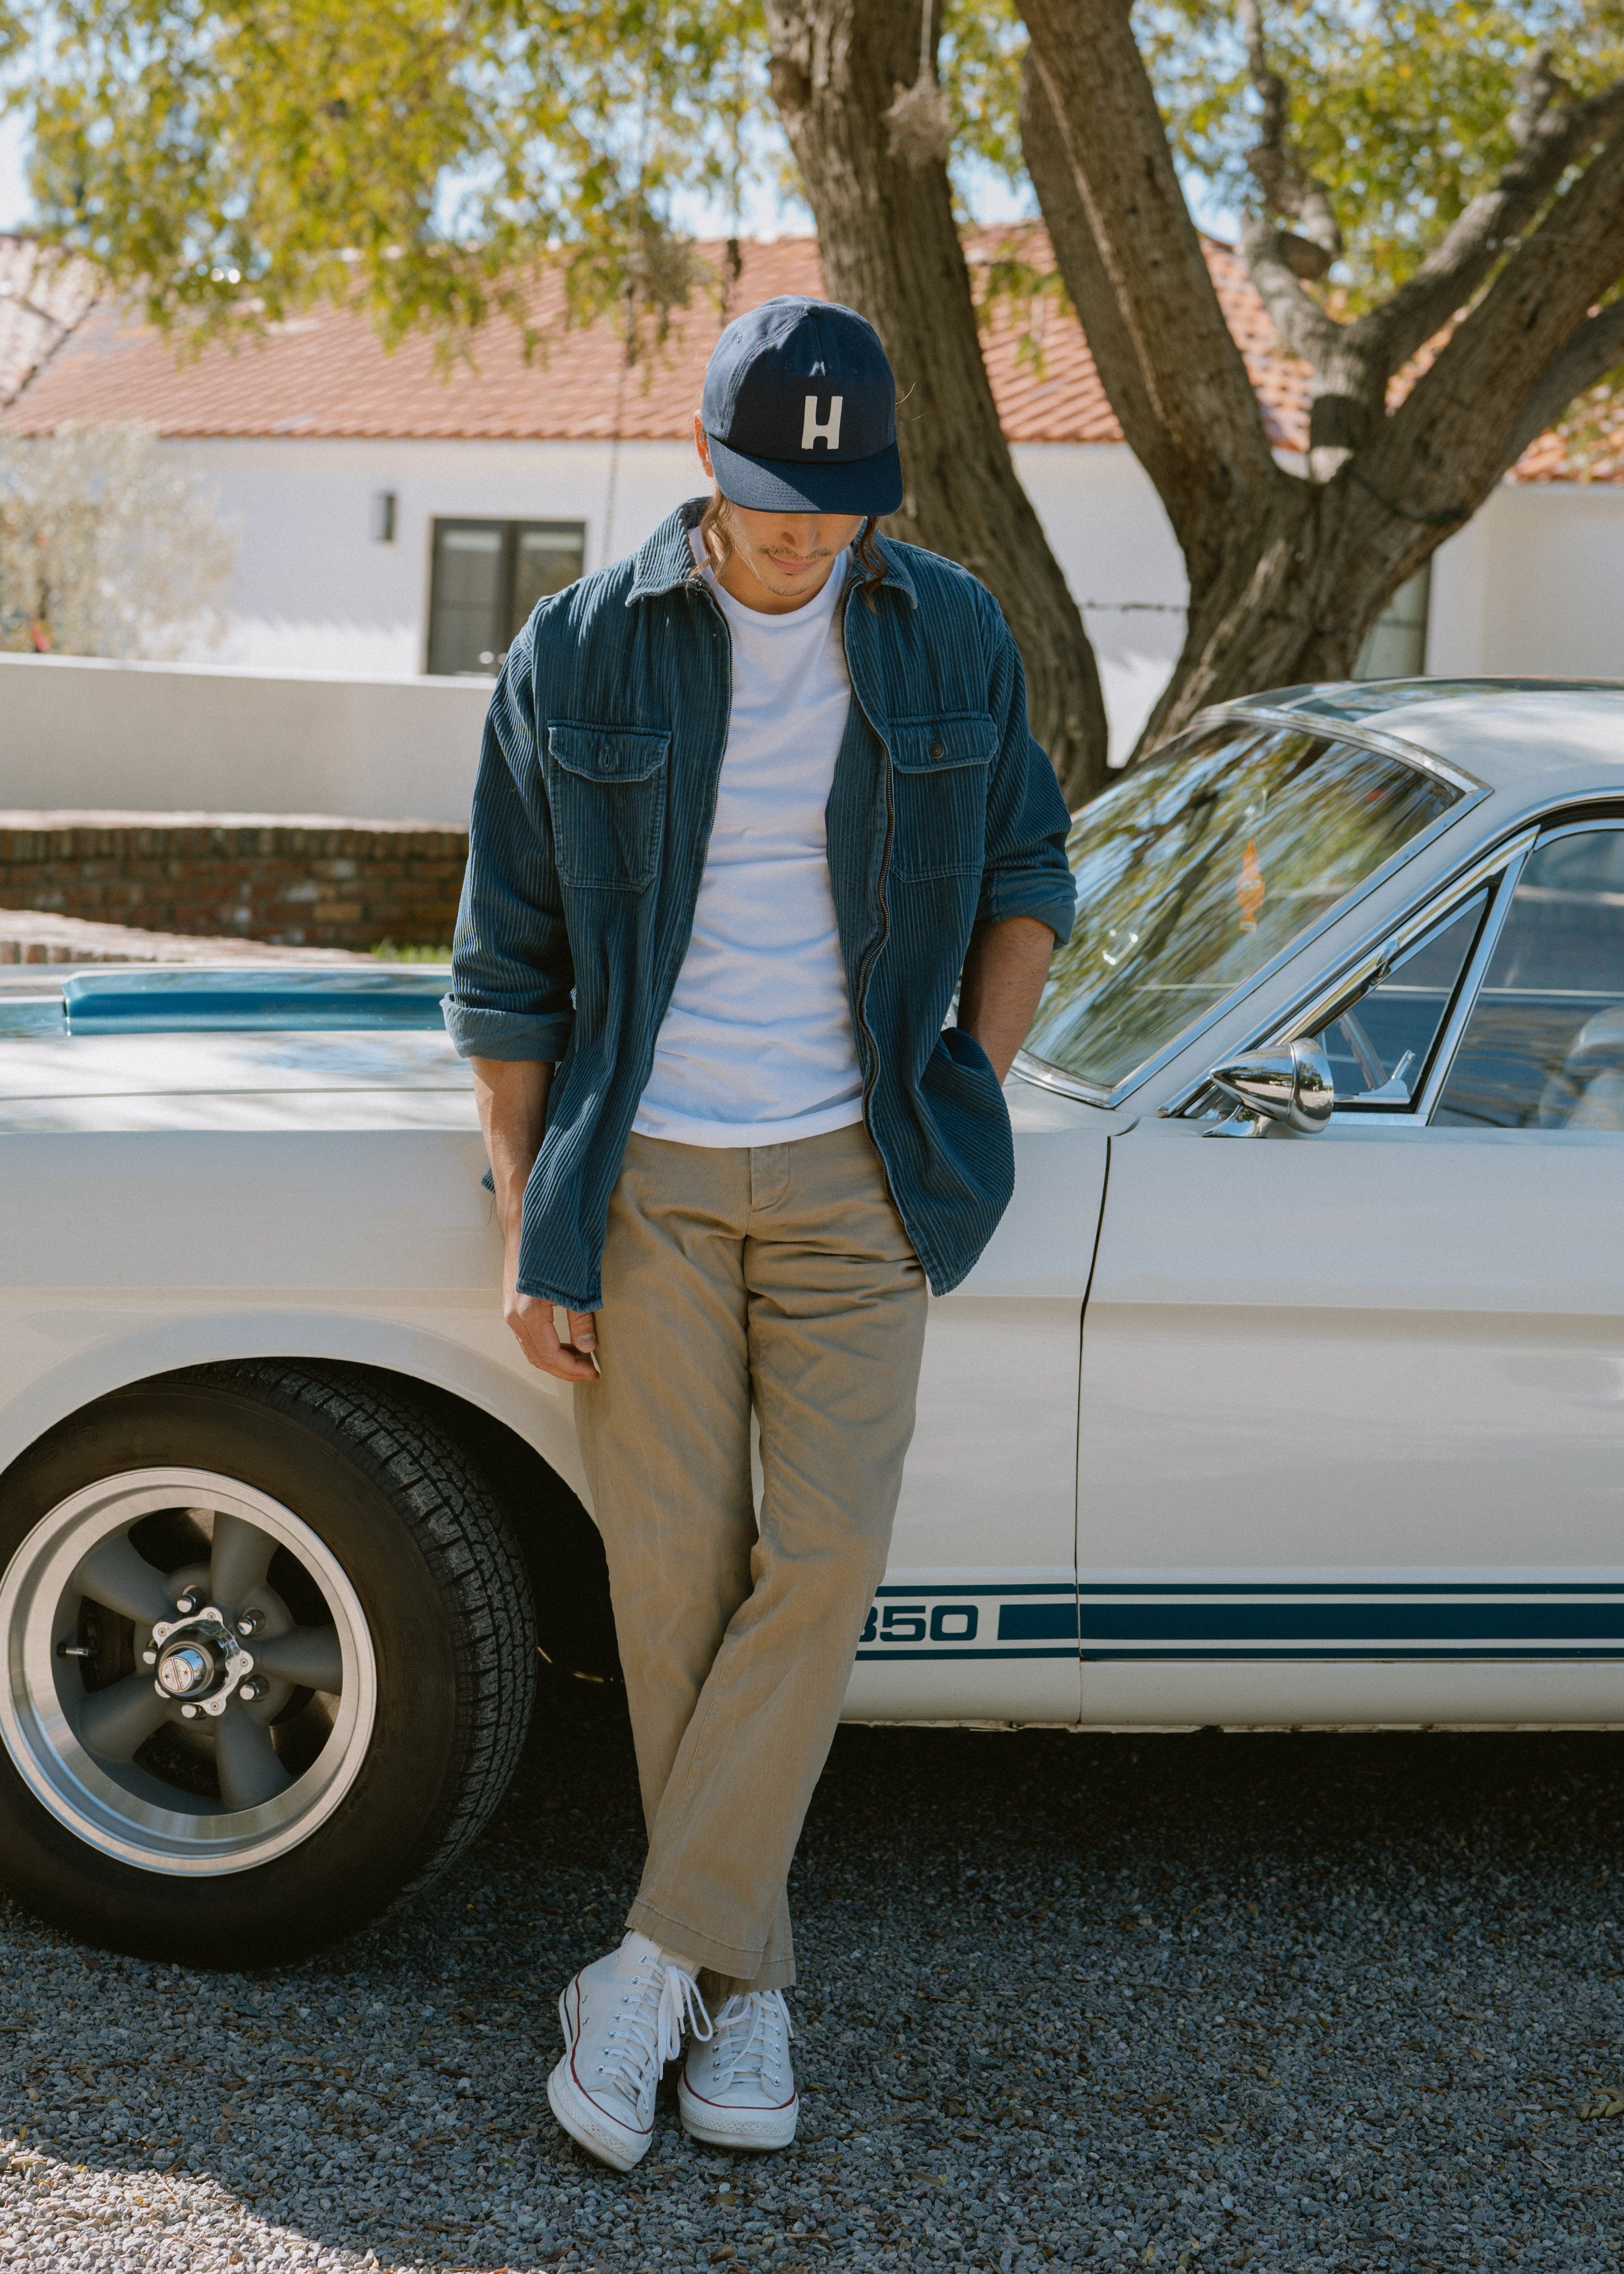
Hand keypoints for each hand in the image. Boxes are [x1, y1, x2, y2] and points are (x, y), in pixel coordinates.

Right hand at [503, 1245, 597, 1381]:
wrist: (527, 1225)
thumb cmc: (552, 1249)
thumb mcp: (575, 1285)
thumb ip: (581, 1318)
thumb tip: (588, 1347)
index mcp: (529, 1313)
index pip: (550, 1355)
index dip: (573, 1369)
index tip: (593, 1371)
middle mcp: (514, 1316)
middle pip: (538, 1358)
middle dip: (564, 1370)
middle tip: (589, 1371)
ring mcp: (509, 1312)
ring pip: (531, 1350)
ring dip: (554, 1361)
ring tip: (580, 1361)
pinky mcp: (511, 1307)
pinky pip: (527, 1339)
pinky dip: (545, 1349)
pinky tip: (564, 1345)